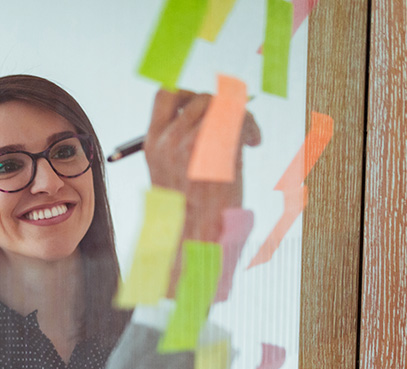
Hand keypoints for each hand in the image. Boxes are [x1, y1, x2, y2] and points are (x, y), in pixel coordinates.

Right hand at [145, 89, 261, 242]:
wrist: (194, 236)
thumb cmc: (187, 212)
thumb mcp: (171, 173)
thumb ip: (181, 144)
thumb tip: (208, 118)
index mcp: (153, 143)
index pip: (165, 95)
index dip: (189, 93)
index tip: (206, 109)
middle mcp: (168, 139)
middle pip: (200, 97)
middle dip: (222, 107)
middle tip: (235, 126)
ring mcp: (190, 141)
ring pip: (222, 104)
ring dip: (241, 116)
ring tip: (247, 138)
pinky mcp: (215, 146)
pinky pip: (240, 117)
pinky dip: (252, 126)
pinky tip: (254, 143)